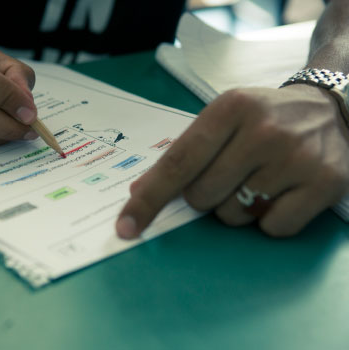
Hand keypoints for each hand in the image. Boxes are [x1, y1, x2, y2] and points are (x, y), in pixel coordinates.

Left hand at [116, 85, 348, 237]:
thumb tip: (139, 192)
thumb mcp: (223, 118)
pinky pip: (272, 229)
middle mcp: (264, 131)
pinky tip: (282, 192)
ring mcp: (297, 158)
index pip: (178, 163)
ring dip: (236, 207)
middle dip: (205, 196)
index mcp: (231, 108)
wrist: (331, 108)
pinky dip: (269, 220)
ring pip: (234, 217)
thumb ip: (184, 152)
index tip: (126, 226)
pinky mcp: (326, 184)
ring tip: (259, 178)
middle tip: (230, 172)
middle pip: (202, 197)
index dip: (149, 199)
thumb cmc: (264, 117)